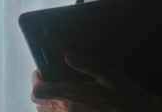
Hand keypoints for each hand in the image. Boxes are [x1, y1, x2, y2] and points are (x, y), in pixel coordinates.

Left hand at [31, 54, 161, 111]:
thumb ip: (85, 64)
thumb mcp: (108, 75)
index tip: (41, 72)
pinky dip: (57, 111)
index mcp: (71, 96)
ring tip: (57, 94)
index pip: (38, 91)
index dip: (36, 81)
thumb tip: (67, 54)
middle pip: (39, 104)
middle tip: (49, 80)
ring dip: (47, 103)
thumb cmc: (124, 96)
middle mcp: (66, 111)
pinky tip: (68, 105)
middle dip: (41, 90)